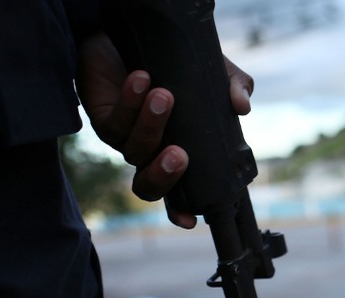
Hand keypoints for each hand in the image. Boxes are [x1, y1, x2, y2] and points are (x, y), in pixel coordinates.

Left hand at [76, 33, 253, 227]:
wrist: (131, 30)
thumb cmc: (174, 60)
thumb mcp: (212, 71)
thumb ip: (234, 86)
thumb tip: (242, 107)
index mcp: (176, 151)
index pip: (178, 193)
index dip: (181, 211)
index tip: (190, 219)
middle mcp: (149, 153)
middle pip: (148, 188)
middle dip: (164, 176)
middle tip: (180, 154)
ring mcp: (124, 139)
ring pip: (135, 151)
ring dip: (150, 126)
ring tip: (165, 95)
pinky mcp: (102, 118)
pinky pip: (114, 123)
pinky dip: (130, 103)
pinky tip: (141, 78)